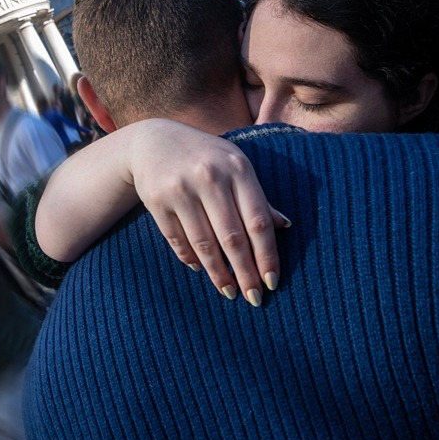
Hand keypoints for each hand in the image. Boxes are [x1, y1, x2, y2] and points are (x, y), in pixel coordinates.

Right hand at [127, 120, 288, 305]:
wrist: (153, 140)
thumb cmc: (205, 157)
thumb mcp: (234, 166)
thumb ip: (257, 196)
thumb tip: (285, 226)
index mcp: (238, 167)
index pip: (258, 221)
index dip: (267, 255)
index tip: (272, 281)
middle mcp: (210, 176)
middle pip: (233, 237)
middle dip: (245, 273)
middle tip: (254, 298)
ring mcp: (181, 188)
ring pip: (204, 244)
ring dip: (219, 274)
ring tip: (229, 291)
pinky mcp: (157, 200)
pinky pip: (178, 240)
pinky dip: (191, 258)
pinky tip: (201, 269)